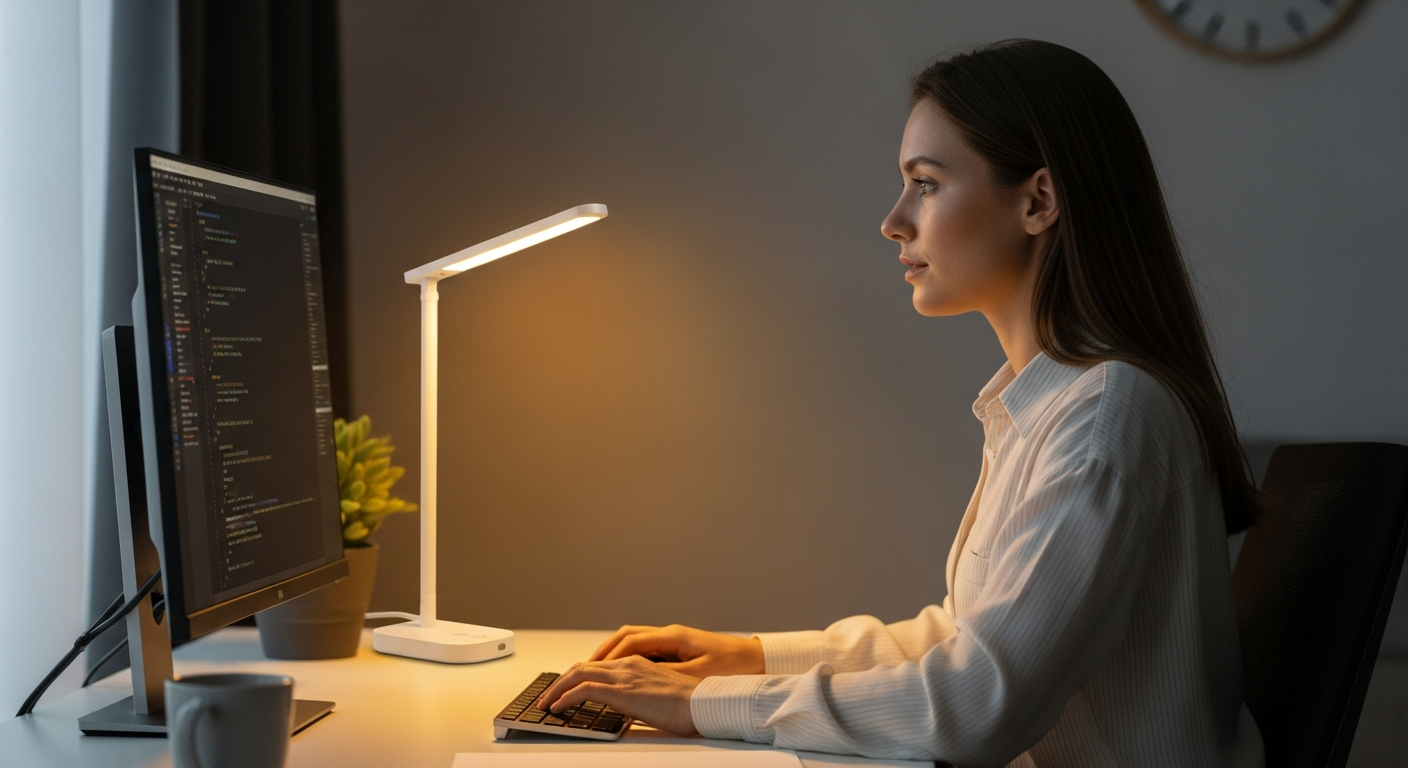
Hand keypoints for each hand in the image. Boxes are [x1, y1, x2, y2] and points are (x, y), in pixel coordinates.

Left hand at [535, 656, 701, 735]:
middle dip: (560, 682)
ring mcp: (624, 676)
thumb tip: (629, 707)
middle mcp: (627, 665)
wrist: (704, 704)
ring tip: (546, 704)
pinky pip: (584, 690)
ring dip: (557, 689)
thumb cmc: (690, 704)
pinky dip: (565, 697)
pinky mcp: (622, 692)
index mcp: (637, 664)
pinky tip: (558, 708)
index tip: (564, 689)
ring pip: (578, 674)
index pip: (598, 666)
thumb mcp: (660, 695)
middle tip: (547, 697)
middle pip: (583, 667)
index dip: (576, 677)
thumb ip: (641, 695)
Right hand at [590, 624, 764, 678]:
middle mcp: (669, 634)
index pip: (631, 641)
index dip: (608, 656)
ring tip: (593, 670)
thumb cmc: (733, 666)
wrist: (758, 659)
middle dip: (601, 652)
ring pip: (632, 642)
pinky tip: (620, 673)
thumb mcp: (700, 675)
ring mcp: (673, 640)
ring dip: (612, 654)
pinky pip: (644, 650)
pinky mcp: (677, 649)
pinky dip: (626, 658)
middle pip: (625, 637)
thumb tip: (639, 680)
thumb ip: (668, 676)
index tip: (590, 669)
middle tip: (580, 669)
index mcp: (673, 637)